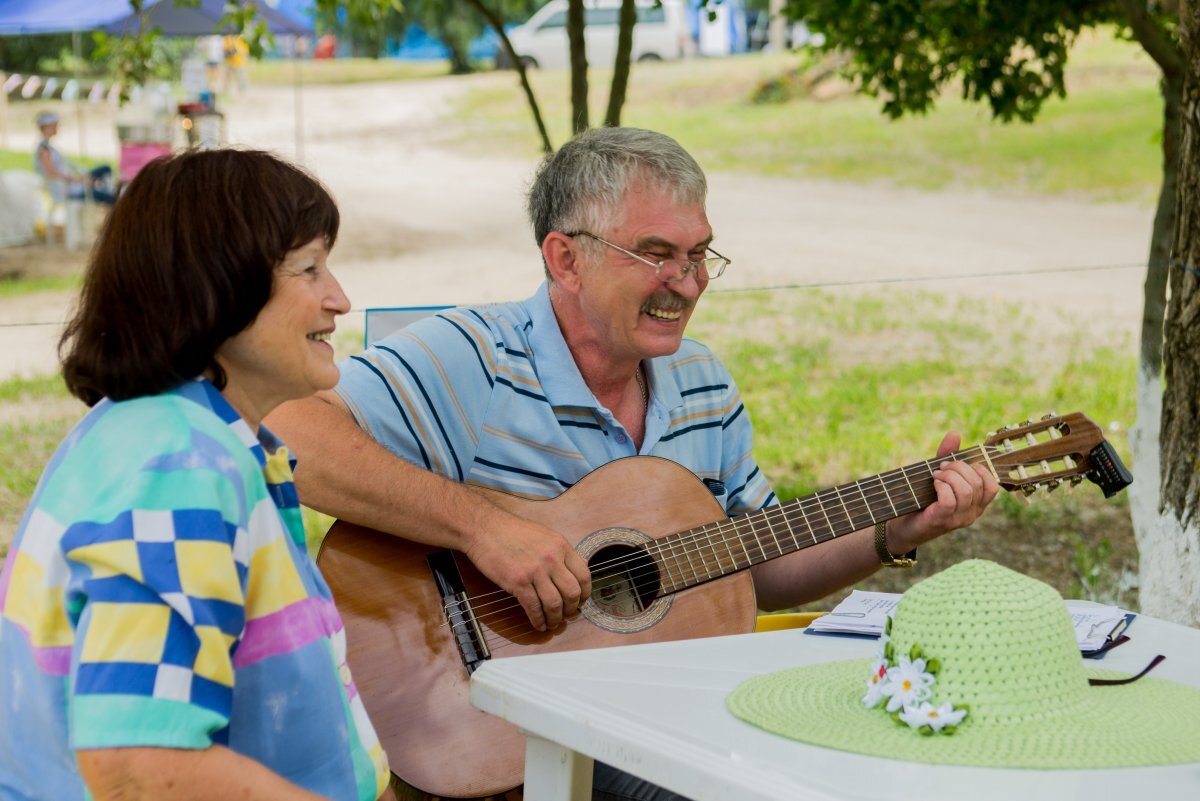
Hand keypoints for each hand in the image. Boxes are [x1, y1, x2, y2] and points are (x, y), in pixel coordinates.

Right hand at [464, 513, 591, 632]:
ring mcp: (535, 571)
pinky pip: (534, 607)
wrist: (485, 528)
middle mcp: (552, 559)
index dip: (585, 593)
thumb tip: (568, 574)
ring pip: (554, 604)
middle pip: (572, 593)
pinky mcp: (518, 582)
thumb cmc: (511, 530)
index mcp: (561, 546)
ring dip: (556, 618)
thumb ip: (558, 553)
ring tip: (553, 623)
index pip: (584, 575)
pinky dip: (538, 620)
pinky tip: (538, 624)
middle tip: (568, 615)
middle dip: (572, 609)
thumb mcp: (544, 535)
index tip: (581, 601)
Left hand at [888, 432, 999, 552]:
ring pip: (966, 490)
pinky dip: (941, 486)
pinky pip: (949, 500)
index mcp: (976, 504)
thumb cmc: (923, 500)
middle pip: (977, 483)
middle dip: (958, 468)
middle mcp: (972, 514)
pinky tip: (933, 484)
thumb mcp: (939, 476)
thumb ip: (948, 457)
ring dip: (948, 476)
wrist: (903, 526)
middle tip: (940, 468)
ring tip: (935, 475)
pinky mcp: (942, 521)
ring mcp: (958, 520)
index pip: (993, 486)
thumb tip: (954, 434)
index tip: (959, 464)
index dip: (979, 469)